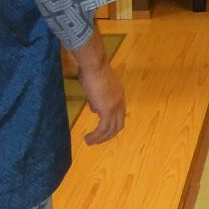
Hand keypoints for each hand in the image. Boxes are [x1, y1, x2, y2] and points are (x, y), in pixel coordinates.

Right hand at [69, 30, 124, 144]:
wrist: (94, 65)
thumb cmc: (92, 71)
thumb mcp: (95, 87)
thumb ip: (96, 98)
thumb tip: (95, 109)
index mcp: (119, 95)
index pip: (119, 114)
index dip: (112, 123)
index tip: (103, 129)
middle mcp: (120, 102)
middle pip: (118, 124)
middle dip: (108, 135)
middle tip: (98, 140)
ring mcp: (115, 106)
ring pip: (110, 129)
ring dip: (100, 138)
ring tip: (90, 142)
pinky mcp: (107, 110)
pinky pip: (103, 128)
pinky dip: (96, 135)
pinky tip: (88, 138)